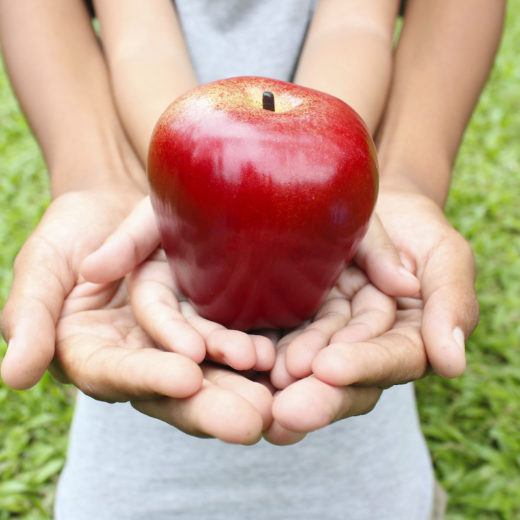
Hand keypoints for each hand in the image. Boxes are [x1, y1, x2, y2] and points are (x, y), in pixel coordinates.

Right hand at [1, 189, 270, 443]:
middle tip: (251, 421)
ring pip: (208, 372)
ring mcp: (174, 344)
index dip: (150, 378)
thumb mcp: (42, 269)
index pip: (120, 374)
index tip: (186, 377)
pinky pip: (226, 341)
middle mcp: (140, 358)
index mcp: (95, 355)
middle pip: (173, 390)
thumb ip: (31, 318)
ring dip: (240, 383)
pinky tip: (277, 359)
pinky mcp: (202, 323)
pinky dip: (249, 352)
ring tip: (273, 393)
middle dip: (211, 406)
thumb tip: (17, 375)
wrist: (114, 208)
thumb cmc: (70, 236)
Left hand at [266, 187, 478, 443]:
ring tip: (260, 386)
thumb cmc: (415, 229)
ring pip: (308, 363)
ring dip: (285, 380)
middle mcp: (364, 346)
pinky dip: (263, 350)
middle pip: (344, 378)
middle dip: (316, 394)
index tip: (328, 369)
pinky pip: (281, 336)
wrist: (369, 204)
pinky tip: (240, 361)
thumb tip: (450, 364)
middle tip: (285, 411)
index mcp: (406, 340)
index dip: (361, 366)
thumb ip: (450, 304)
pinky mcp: (298, 317)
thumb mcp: (444, 257)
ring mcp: (328, 335)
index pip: (389, 359)